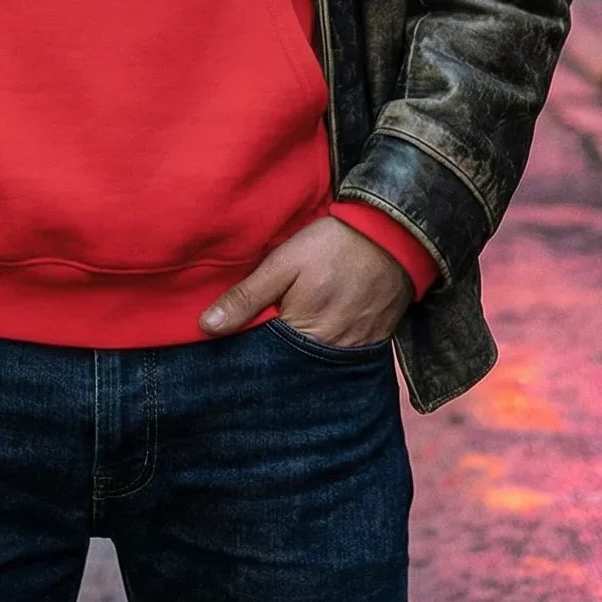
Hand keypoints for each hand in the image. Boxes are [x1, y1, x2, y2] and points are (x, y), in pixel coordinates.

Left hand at [199, 216, 413, 345]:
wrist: (395, 234)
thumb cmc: (334, 245)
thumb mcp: (283, 262)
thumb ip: (246, 297)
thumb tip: (206, 327)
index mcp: (302, 333)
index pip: (264, 358)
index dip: (247, 351)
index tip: (230, 347)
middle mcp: (330, 352)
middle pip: (292, 366)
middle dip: (274, 358)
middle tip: (259, 344)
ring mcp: (355, 350)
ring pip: (316, 364)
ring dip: (301, 356)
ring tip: (286, 343)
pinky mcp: (374, 342)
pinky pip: (344, 358)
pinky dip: (328, 352)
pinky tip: (318, 339)